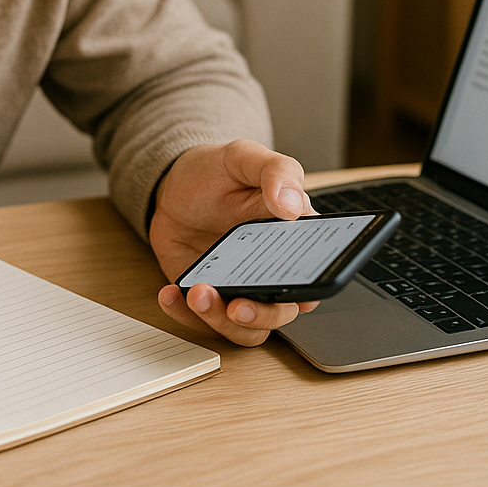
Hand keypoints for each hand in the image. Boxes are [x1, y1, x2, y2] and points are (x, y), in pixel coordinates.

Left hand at [149, 139, 320, 345]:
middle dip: (260, 316)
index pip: (317, 274)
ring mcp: (240, 287)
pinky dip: (184, 315)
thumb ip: (276, 172)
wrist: (173, 186)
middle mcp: (272, 270)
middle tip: (235, 306)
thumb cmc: (217, 172)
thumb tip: (292, 205)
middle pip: (282, 312)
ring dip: (220, 321)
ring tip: (196, 294)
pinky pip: (204, 322)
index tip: (291, 292)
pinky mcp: (210, 296)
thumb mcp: (244, 158)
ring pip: (246, 328)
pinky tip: (170, 293)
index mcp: (295, 238)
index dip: (310, 290)